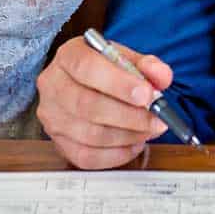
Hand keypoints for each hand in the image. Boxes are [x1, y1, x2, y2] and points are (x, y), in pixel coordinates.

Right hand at [37, 36, 172, 168]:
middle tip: (156, 119)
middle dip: (130, 116)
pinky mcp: (58, 143)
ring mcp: (52, 117)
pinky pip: (88, 157)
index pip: (87, 68)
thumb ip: (147, 65)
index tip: (146, 94)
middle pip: (88, 106)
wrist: (82, 85)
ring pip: (91, 135)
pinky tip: (133, 143)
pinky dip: (117, 154)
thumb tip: (161, 76)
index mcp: (68, 56)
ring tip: (148, 130)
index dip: (119, 84)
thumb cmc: (103, 71)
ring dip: (127, 136)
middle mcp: (53, 85)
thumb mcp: (125, 58)